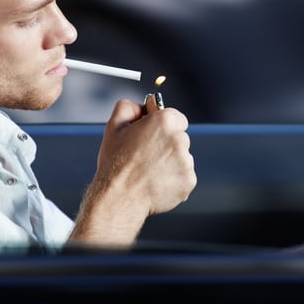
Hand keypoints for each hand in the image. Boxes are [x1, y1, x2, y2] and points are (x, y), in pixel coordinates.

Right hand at [69, 96, 195, 245]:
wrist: (120, 198)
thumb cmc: (115, 164)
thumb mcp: (114, 127)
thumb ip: (129, 107)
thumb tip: (142, 105)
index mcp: (165, 122)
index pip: (176, 118)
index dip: (164, 127)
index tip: (154, 136)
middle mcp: (180, 139)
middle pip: (180, 138)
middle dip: (167, 146)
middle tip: (147, 157)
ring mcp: (186, 162)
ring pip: (183, 159)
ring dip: (171, 164)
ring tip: (150, 172)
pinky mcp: (189, 181)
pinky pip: (184, 177)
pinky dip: (174, 180)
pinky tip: (157, 183)